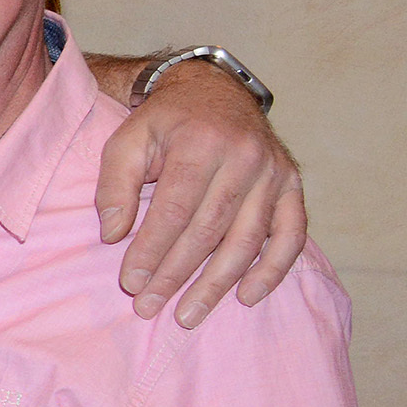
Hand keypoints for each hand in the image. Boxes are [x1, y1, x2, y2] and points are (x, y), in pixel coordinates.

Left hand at [96, 61, 304, 326]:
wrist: (215, 91)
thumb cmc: (165, 123)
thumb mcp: (127, 139)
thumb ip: (114, 185)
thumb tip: (114, 234)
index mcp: (201, 142)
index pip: (175, 210)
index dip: (152, 250)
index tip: (131, 283)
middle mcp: (245, 157)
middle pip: (210, 230)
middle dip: (177, 274)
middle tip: (150, 307)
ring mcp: (274, 172)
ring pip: (248, 239)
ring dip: (218, 283)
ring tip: (188, 314)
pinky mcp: (292, 185)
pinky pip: (291, 234)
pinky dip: (272, 269)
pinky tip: (248, 296)